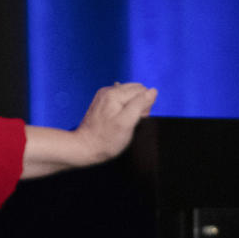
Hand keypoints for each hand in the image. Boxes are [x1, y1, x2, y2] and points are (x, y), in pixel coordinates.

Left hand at [21, 82, 156, 178]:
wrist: (85, 147)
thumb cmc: (106, 139)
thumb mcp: (127, 123)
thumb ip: (140, 104)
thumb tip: (153, 91)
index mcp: (114, 93)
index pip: (142, 90)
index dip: (145, 106)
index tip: (137, 119)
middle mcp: (108, 90)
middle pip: (136, 91)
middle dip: (139, 105)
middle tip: (130, 121)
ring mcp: (104, 96)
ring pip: (129, 95)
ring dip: (132, 107)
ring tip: (123, 122)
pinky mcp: (102, 103)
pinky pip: (121, 100)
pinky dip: (124, 109)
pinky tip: (119, 119)